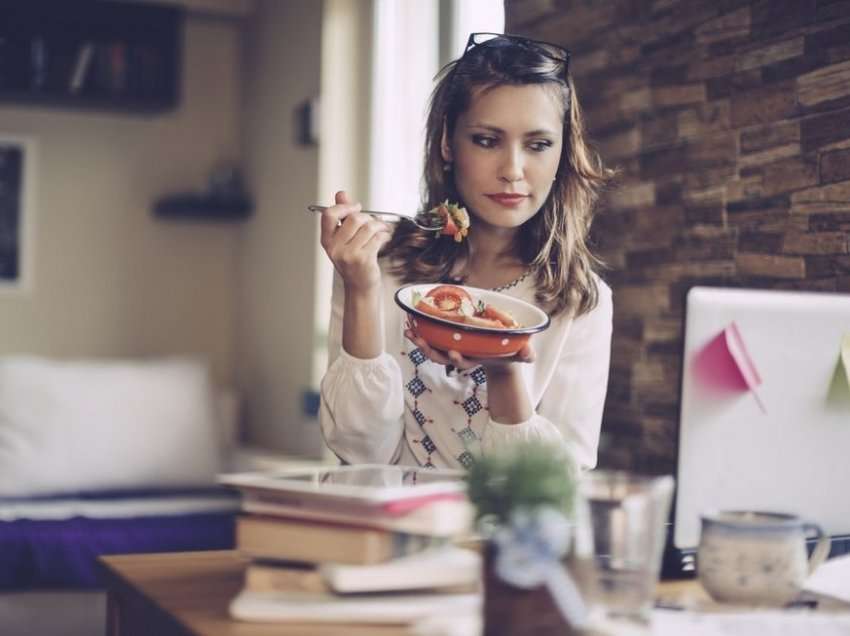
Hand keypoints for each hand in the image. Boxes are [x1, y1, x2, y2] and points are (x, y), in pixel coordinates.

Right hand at [319, 191, 392, 294]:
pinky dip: (384, 235)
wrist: (360, 285)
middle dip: (368, 217)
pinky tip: (384, 238)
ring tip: (381, 229)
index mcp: (327, 240)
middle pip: (354, 218)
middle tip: (373, 222)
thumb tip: (341, 194)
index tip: (355, 207)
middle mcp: (335, 247)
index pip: (329, 215)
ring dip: (379, 225)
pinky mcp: (363, 259)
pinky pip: (377, 238)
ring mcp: (349, 254)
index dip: (344, 207)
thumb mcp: (344, 238)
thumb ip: (342, 215)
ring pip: (368, 227)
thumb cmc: (353, 261)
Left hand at [404, 319, 535, 371]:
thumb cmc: (509, 352)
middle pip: (443, 357)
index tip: (453, 353)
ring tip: (408, 331)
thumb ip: (526, 354)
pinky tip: (411, 324)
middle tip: (420, 340)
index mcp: (477, 359)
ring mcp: (454, 350)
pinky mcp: (449, 343)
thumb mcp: (520, 354)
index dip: (457, 359)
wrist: (501, 356)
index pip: (465, 362)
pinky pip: (433, 341)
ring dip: (420, 342)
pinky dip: (421, 334)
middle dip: (430, 350)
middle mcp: (463, 357)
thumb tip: (529, 353)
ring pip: (434, 350)